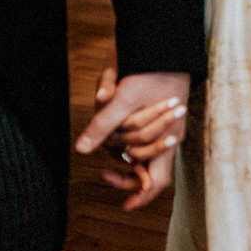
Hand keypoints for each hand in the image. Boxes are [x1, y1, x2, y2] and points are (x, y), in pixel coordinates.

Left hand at [82, 67, 188, 209]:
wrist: (163, 44)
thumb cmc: (151, 69)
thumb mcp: (124, 98)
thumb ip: (104, 124)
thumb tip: (83, 149)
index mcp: (167, 138)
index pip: (159, 180)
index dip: (143, 196)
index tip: (125, 206)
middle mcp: (167, 137)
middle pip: (146, 168)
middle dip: (125, 175)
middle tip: (104, 176)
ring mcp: (162, 127)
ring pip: (139, 152)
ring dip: (120, 152)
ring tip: (102, 145)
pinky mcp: (154, 116)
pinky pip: (138, 137)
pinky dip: (123, 138)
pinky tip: (111, 131)